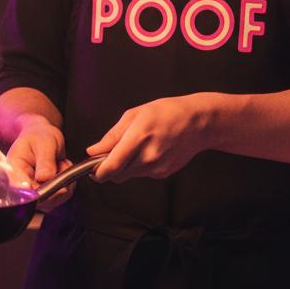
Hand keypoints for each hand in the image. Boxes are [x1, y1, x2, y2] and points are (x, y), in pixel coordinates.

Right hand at [6, 115, 75, 210]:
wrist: (40, 136)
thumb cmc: (39, 136)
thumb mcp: (45, 143)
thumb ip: (45, 161)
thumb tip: (44, 178)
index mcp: (13, 171)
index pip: (23, 192)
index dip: (41, 193)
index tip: (60, 187)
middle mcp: (19, 185)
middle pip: (39, 200)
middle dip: (57, 186)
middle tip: (62, 165)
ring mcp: (31, 192)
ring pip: (52, 202)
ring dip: (63, 184)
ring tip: (60, 164)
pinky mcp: (43, 195)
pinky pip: (59, 198)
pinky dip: (67, 185)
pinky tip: (62, 170)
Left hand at [86, 95, 207, 183]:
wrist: (197, 123)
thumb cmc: (168, 113)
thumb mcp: (135, 114)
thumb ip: (112, 135)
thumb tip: (94, 150)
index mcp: (139, 137)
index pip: (112, 166)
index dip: (97, 172)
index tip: (91, 169)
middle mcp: (149, 156)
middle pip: (118, 175)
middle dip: (110, 168)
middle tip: (111, 154)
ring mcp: (157, 167)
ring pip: (129, 175)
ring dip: (125, 166)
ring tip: (137, 146)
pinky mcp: (163, 174)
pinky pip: (143, 174)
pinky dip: (140, 166)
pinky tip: (150, 150)